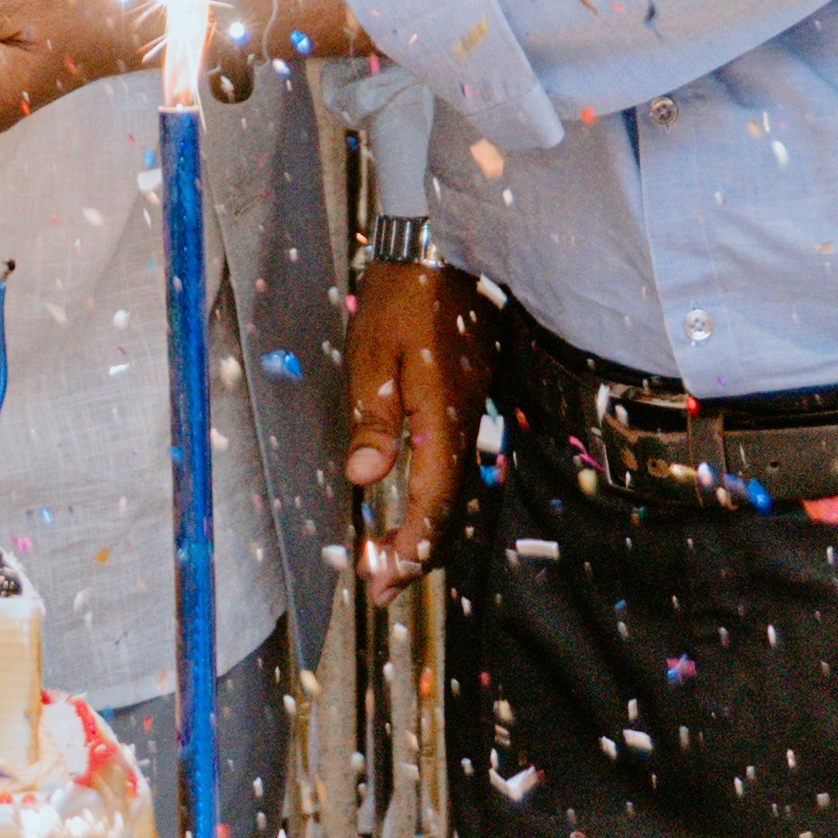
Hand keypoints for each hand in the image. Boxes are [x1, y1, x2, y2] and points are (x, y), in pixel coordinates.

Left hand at [343, 256, 478, 592]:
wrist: (439, 249)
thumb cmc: (403, 297)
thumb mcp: (374, 353)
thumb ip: (374, 417)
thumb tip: (367, 476)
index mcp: (443, 416)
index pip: (433, 498)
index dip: (409, 543)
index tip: (382, 576)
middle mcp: (465, 421)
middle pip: (447, 504)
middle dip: (415, 550)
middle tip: (381, 587)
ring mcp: (470, 410)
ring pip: (453, 486)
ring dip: (424, 527)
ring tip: (393, 560)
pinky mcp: (466, 399)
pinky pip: (453, 463)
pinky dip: (433, 496)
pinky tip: (415, 505)